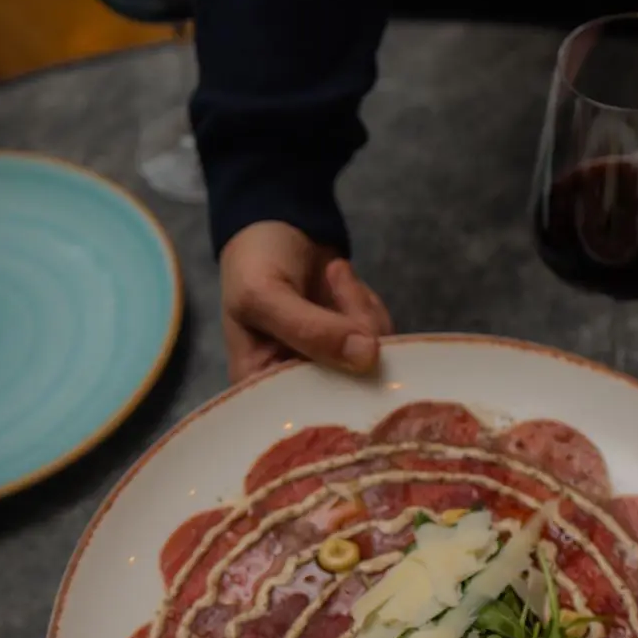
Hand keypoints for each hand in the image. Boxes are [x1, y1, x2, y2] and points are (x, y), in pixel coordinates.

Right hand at [219, 220, 391, 382]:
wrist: (279, 223)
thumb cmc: (254, 263)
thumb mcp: (266, 294)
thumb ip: (310, 329)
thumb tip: (367, 358)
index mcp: (262, 387)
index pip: (307, 414)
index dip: (335, 392)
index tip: (345, 345)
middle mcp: (300, 386)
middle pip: (350, 387)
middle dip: (353, 330)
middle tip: (335, 280)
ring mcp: (334, 367)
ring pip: (374, 361)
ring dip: (360, 308)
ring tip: (334, 274)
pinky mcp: (358, 346)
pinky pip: (383, 339)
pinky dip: (367, 304)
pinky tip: (341, 279)